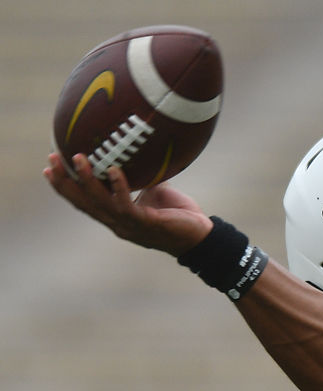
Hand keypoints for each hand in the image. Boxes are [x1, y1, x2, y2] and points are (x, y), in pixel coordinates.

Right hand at [43, 152, 211, 254]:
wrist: (201, 235)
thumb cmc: (177, 213)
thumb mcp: (153, 190)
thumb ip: (139, 176)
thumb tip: (132, 151)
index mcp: (116, 217)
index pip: (84, 202)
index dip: (65, 187)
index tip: (49, 168)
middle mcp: (118, 224)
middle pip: (84, 204)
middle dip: (65, 183)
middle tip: (51, 160)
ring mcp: (131, 226)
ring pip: (101, 204)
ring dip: (87, 181)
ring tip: (78, 159)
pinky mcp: (146, 224)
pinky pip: (127, 206)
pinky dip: (119, 188)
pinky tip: (113, 170)